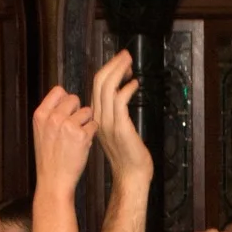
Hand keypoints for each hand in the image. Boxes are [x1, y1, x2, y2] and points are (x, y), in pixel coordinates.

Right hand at [30, 85, 96, 190]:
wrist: (54, 181)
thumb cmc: (49, 159)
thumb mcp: (41, 133)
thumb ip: (50, 115)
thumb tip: (65, 99)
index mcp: (41, 115)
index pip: (58, 91)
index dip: (66, 99)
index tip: (67, 111)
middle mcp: (53, 118)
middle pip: (74, 99)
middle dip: (77, 111)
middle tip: (74, 127)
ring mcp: (67, 126)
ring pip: (87, 111)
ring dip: (86, 122)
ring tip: (77, 137)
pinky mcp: (81, 135)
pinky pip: (94, 125)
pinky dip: (92, 134)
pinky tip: (83, 144)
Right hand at [89, 50, 149, 177]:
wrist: (131, 176)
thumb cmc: (128, 156)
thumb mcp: (117, 130)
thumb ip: (115, 114)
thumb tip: (121, 96)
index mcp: (96, 117)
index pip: (96, 87)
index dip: (108, 71)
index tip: (120, 63)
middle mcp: (99, 118)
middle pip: (99, 82)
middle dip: (113, 65)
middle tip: (125, 55)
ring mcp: (108, 122)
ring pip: (108, 88)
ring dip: (120, 71)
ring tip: (130, 63)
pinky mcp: (120, 127)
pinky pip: (120, 100)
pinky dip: (127, 88)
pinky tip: (135, 85)